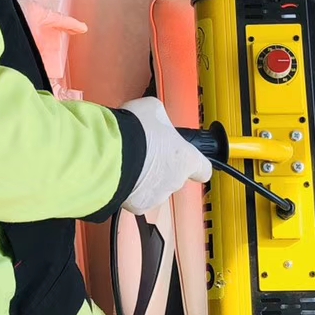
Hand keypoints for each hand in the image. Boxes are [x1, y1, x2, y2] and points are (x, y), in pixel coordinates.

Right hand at [120, 97, 211, 213]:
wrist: (111, 153)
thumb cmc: (136, 131)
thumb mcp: (153, 109)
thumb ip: (161, 118)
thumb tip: (155, 118)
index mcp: (186, 158)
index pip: (203, 169)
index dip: (196, 165)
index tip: (190, 161)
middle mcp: (175, 181)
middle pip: (174, 177)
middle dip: (161, 166)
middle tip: (145, 152)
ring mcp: (156, 196)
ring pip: (154, 188)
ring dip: (144, 177)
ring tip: (128, 162)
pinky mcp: (137, 205)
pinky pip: (135, 197)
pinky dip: (129, 188)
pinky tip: (119, 174)